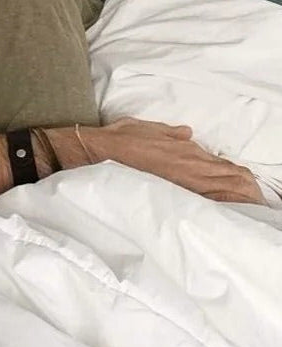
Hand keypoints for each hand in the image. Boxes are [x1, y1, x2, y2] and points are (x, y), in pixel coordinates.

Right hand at [51, 117, 263, 204]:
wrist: (94, 154)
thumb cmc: (117, 140)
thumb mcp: (145, 128)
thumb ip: (170, 133)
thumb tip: (188, 134)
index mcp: (186, 151)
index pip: (228, 168)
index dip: (241, 180)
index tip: (247, 190)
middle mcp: (189, 167)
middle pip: (232, 183)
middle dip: (245, 194)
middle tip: (252, 206)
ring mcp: (180, 184)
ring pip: (220, 195)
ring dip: (234, 203)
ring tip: (241, 214)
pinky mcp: (167, 196)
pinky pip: (200, 205)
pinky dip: (213, 210)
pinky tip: (217, 218)